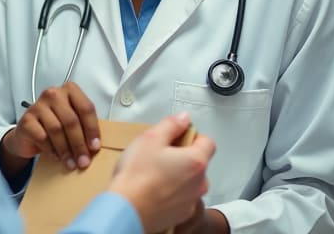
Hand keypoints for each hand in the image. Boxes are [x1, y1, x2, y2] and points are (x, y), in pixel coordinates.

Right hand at [2, 82, 99, 170]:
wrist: (30, 132)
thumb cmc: (55, 124)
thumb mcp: (73, 122)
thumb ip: (84, 127)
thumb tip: (95, 146)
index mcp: (69, 90)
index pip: (86, 108)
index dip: (92, 129)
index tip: (95, 146)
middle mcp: (53, 94)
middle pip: (71, 120)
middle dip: (79, 144)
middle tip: (84, 160)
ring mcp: (38, 106)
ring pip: (57, 130)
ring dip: (66, 150)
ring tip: (71, 163)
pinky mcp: (27, 120)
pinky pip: (42, 137)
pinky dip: (51, 150)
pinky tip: (56, 157)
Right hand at [109, 112, 215, 233]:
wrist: (126, 210)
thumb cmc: (136, 176)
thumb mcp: (150, 138)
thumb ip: (171, 125)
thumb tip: (183, 118)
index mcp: (195, 161)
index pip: (207, 142)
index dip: (192, 136)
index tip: (176, 137)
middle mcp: (199, 183)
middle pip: (198, 162)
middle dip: (182, 156)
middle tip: (159, 155)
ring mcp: (191, 201)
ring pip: (190, 181)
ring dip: (178, 176)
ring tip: (153, 174)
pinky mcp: (181, 215)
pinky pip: (181, 198)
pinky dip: (171, 193)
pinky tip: (153, 190)